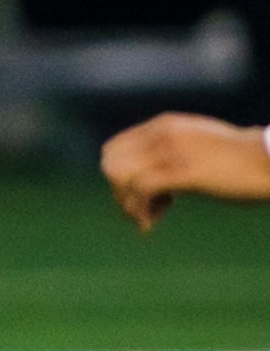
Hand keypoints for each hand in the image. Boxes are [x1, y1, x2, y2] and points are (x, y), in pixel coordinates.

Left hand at [100, 112, 269, 229]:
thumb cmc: (240, 159)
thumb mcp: (197, 144)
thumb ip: (169, 149)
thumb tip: (144, 172)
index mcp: (163, 126)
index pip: (112, 150)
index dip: (118, 177)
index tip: (141, 194)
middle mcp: (162, 133)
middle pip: (110, 165)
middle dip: (119, 192)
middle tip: (144, 209)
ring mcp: (172, 151)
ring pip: (120, 177)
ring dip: (128, 205)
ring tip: (150, 218)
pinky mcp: (184, 171)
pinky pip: (140, 190)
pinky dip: (139, 211)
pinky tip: (151, 225)